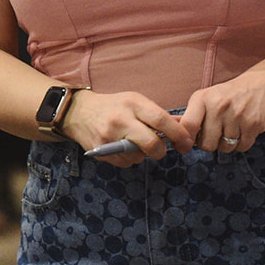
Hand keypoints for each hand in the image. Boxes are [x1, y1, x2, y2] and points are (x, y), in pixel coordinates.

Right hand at [62, 89, 193, 168]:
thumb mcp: (135, 102)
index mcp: (132, 103)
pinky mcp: (102, 151)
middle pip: (151, 143)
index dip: (178, 134)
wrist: (78, 112)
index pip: (160, 120)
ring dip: (142, 153)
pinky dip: (128, 158)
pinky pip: (126, 163)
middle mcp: (120, 120)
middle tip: (162, 149)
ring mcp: (109, 137)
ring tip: (132, 142)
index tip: (187, 142)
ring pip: (139, 156)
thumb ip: (158, 115)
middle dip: (161, 150)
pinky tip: (120, 146)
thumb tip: (184, 127)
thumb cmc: (113, 106)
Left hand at [179, 69, 264, 152]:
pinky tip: (242, 130)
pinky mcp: (254, 124)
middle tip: (214, 133)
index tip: (184, 146)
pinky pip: (242, 147)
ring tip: (230, 128)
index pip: (187, 126)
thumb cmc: (227, 95)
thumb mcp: (205, 98)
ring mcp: (237, 116)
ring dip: (226, 144)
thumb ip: (190, 116)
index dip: (183, 141)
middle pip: (206, 144)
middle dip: (209, 143)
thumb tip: (174, 137)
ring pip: (225, 148)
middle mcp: (219, 106)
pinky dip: (241, 143)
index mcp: (202, 99)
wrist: (260, 84)